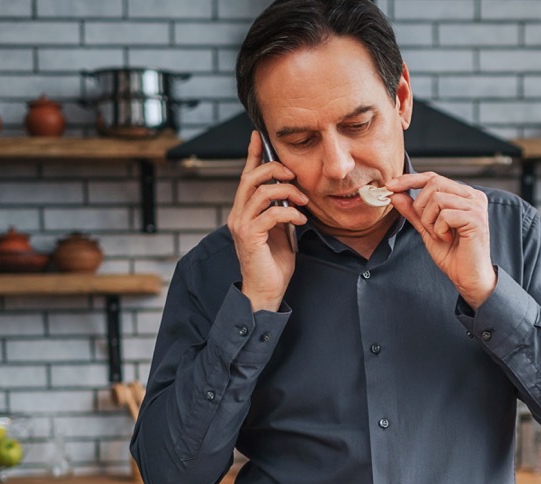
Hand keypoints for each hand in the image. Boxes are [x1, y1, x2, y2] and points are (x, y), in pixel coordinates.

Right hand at [226, 131, 308, 311]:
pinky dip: (290, 213)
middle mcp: (238, 214)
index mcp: (244, 210)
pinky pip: (271, 213)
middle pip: (251, 177)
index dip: (252, 154)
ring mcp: (241, 225)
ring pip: (261, 192)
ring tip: (303, 202)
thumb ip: (280, 211)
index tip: (258, 136)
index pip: (246, 176)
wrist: (266, 291)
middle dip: (275, 170)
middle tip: (295, 176)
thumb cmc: (274, 263)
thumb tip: (292, 193)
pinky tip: (301, 221)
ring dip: (288, 192)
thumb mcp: (280, 231)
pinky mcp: (249, 236)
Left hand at [385, 172, 495, 307]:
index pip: (433, 177)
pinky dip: (439, 229)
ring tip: (440, 235)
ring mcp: (476, 206)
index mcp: (464, 194)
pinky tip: (447, 239)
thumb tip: (396, 194)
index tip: (391, 186)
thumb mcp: (427, 228)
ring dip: (430, 221)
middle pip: (434, 183)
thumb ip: (413, 211)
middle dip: (421, 206)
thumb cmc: (452, 254)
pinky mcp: (476, 219)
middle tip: (428, 227)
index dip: (410, 180)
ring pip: (437, 199)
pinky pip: (445, 215)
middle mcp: (473, 196)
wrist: (467, 277)